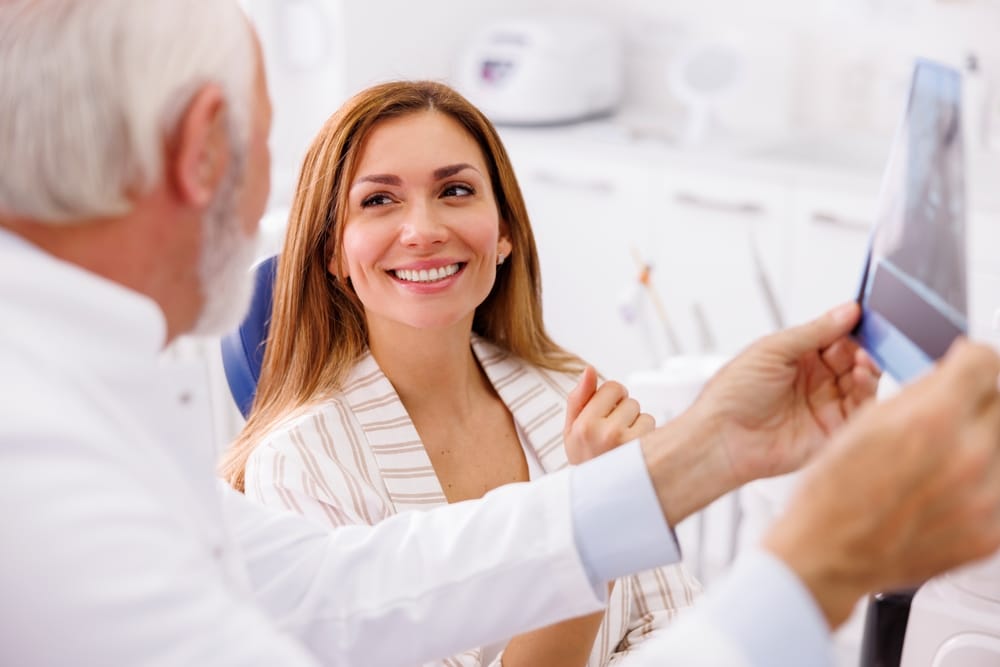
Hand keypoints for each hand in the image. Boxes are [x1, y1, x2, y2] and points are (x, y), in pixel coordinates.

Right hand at [563, 366, 654, 464]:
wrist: (598, 501)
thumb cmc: (586, 461)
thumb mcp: (571, 432)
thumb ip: (578, 398)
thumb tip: (589, 369)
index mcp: (582, 426)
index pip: (612, 386)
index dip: (610, 399)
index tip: (604, 415)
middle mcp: (603, 433)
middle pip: (629, 399)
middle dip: (622, 412)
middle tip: (612, 436)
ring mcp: (627, 444)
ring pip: (642, 413)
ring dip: (635, 425)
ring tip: (622, 445)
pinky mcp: (644, 451)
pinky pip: (652, 426)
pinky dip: (646, 436)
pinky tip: (634, 451)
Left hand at [690, 302, 880, 484]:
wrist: (722, 438)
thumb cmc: (733, 393)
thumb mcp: (772, 350)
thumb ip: (814, 331)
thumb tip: (849, 310)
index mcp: (798, 356)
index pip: (836, 336)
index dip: (852, 326)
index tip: (866, 315)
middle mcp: (815, 380)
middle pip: (854, 358)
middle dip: (865, 346)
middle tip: (873, 337)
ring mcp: (825, 404)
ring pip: (862, 381)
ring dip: (868, 366)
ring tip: (863, 358)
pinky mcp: (833, 430)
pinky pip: (860, 409)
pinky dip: (866, 390)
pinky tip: (861, 376)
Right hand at [764, 339, 999, 627]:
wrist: (828, 555)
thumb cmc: (832, 494)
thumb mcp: (864, 422)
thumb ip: (919, 393)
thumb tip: (952, 373)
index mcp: (932, 421)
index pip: (987, 362)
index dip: (971, 360)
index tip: (967, 367)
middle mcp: (969, 458)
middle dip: (980, 398)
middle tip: (955, 410)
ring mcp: (986, 500)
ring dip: (981, 440)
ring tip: (944, 456)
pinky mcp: (991, 532)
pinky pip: (999, 488)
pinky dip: (981, 482)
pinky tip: (945, 489)